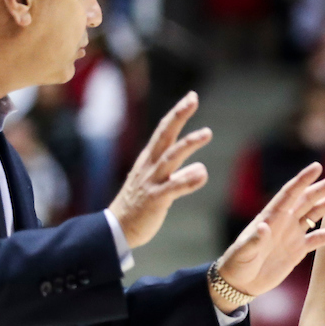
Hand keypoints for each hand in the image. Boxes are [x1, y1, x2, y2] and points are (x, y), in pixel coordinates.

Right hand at [108, 91, 210, 248]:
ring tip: (207, 133)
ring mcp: (151, 182)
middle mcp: (149, 166)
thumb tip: (201, 169)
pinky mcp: (155, 200)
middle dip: (178, 116)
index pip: (164, 131)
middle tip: (192, 99)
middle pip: (165, 135)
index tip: (191, 97)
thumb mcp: (159, 186)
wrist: (117, 229)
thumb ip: (180, 176)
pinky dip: (188, 180)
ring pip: (170, 158)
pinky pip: (173, 188)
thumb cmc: (139, 206)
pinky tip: (203, 174)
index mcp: (149, 160)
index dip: (177, 113)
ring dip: (189, 144)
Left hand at [215, 162, 324, 304]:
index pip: (289, 194)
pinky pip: (318, 238)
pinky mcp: (298, 249)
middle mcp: (284, 221)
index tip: (317, 167)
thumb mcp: (243, 253)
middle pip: (307, 199)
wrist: (240, 283)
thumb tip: (263, 227)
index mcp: (270, 217)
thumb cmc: (237, 264)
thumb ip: (254, 240)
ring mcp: (292, 234)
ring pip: (315, 214)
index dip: (303, 180)